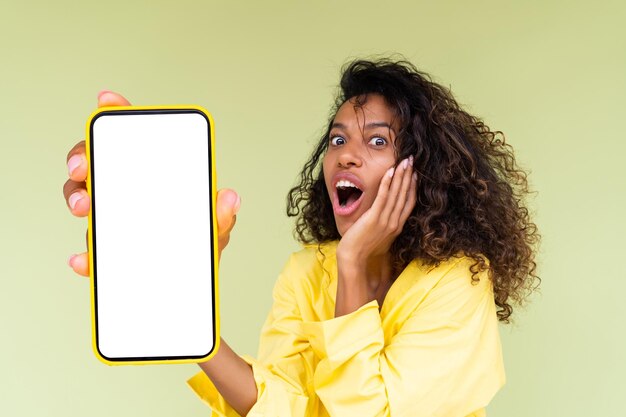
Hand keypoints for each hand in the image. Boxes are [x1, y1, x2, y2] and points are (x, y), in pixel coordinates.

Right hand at [63, 90, 239, 275]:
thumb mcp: (214, 228)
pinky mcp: (105, 249)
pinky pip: (89, 249)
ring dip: (78, 198)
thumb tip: (230, 198)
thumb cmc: (198, 246)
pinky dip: (86, 255)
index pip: (135, 138)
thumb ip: (222, 215)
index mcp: (156, 177)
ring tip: (85, 208)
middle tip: (84, 167)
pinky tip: (84, 259)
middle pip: (98, 161)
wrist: (188, 285)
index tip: (108, 101)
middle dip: (84, 157)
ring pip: (84, 197)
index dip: (119, 115)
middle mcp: (129, 190)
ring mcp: (114, 217)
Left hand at [336, 156, 416, 265]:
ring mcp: (385, 221)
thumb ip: (385, 225)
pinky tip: (390, 172)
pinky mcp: (373, 219)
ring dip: (401, 176)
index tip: (415, 174)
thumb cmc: (363, 249)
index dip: (413, 187)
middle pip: (405, 195)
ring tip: (404, 161)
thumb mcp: (380, 236)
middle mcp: (394, 223)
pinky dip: (387, 184)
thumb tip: (384, 215)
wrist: (354, 259)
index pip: (409, 203)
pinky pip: (382, 198)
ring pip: (396, 194)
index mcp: (397, 226)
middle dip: (409, 176)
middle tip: (411, 160)